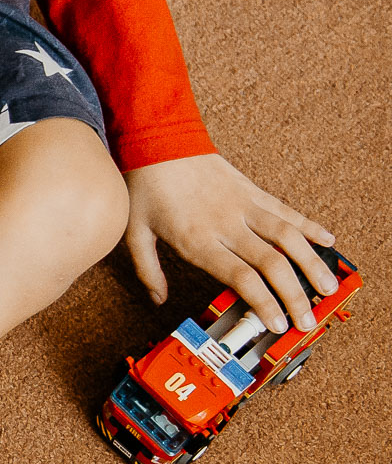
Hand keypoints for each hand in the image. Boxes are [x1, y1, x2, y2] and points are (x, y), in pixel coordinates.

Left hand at [124, 153, 338, 333]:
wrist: (158, 139)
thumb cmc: (145, 186)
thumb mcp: (134, 231)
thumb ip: (147, 269)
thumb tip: (157, 299)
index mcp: (198, 240)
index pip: (241, 278)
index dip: (264, 303)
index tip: (277, 324)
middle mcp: (226, 224)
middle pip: (271, 264)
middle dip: (294, 296)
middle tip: (307, 319)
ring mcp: (243, 205)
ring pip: (288, 237)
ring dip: (312, 263)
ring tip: (329, 287)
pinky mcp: (251, 190)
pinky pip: (286, 210)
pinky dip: (309, 226)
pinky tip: (328, 240)